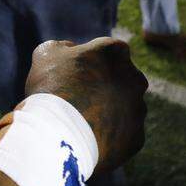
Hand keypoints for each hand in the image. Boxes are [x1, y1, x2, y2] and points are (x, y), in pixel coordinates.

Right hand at [24, 37, 147, 173]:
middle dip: (103, 85)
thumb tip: (70, 51)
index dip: (89, 60)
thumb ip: (63, 47)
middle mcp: (135, 78)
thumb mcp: (46, 54)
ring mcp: (138, 109)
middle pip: (121, 78)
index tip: (72, 72)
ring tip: (79, 121)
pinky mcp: (137, 137)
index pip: (107, 50)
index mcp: (114, 52)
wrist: (61, 135)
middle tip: (76, 96)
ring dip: (107, 110)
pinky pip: (123, 133)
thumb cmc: (52, 88)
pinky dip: (108, 134)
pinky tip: (87, 137)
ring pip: (124, 107)